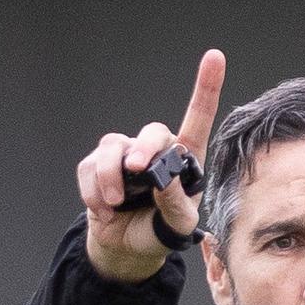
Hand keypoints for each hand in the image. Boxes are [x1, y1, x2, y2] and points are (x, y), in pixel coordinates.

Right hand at [77, 48, 224, 282]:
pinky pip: (89, 167)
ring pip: (113, 148)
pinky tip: (104, 210)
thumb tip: (163, 178)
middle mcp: (155, 151)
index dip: (206, 88)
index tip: (215, 57)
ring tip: (115, 204)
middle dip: (143, 150)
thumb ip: (176, 204)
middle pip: (152, 132)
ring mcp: (124, 155)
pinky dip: (93, 191)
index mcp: (184, 161)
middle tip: (136, 171)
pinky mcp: (97, 165)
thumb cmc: (160, 232)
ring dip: (110, 177)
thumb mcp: (178, 226)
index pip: (197, 118)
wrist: (127, 247)